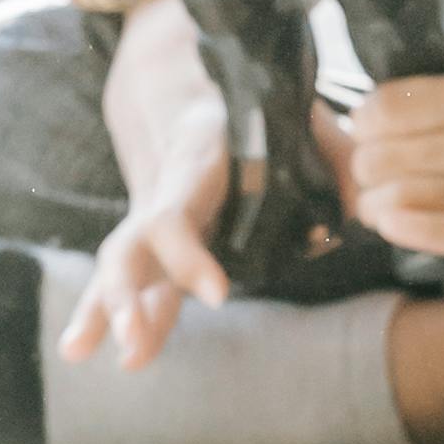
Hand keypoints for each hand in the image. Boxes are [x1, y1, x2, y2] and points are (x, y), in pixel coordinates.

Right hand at [63, 0, 348, 369]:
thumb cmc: (257, 114)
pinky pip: (129, 282)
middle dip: (123, 297)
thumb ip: (333, 155)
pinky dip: (108, 316)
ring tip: (76, 353)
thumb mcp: (295, 121)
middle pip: (128, 247)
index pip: (177, 217)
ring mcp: (150, 221)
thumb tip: (367, 203)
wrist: (194, 90)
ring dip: (102, 310)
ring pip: (117, 266)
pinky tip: (87, 353)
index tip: (217, 294)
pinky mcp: (152, 245)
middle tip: (130, 344)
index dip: (188, 256)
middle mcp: (162, 196)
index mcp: (195, 167)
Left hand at [336, 22, 443, 273]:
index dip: (364, 128)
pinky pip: (428, 233)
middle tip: (381, 178)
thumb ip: (426, 103)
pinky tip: (401, 223)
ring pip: (393, 197)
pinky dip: (401, 228)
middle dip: (366, 171)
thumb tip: (343, 120)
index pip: (379, 110)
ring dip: (377, 206)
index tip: (376, 138)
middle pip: (377, 157)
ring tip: (390, 205)